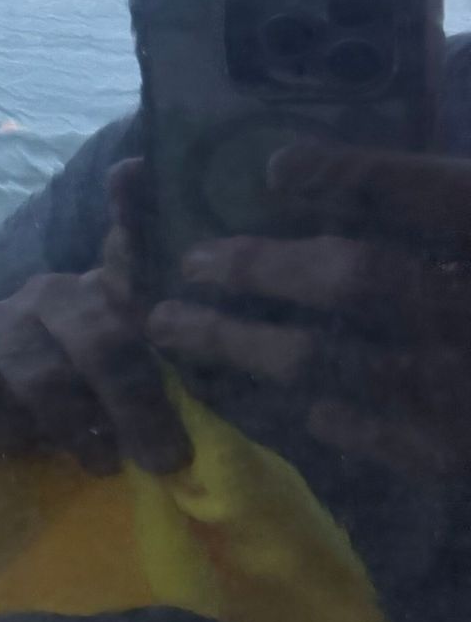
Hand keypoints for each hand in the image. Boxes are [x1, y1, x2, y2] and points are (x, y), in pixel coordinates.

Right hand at [0, 176, 190, 474]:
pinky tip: (20, 447)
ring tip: (100, 465)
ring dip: (78, 428)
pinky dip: (10, 433)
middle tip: (163, 458)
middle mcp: (44, 296)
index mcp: (92, 297)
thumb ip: (143, 381)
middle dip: (136, 402)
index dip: (133, 212)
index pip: (124, 249)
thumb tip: (186, 427)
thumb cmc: (39, 397)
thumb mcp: (97, 386)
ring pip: (44, 374)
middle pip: (98, 337)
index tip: (133, 174)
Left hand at [146, 142, 470, 475]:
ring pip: (338, 364)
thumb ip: (451, 208)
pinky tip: (294, 402)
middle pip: (358, 279)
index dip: (352, 178)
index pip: (428, 194)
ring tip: (180, 327)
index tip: (279, 167)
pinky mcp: (462, 454)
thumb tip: (339, 178)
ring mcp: (466, 388)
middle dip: (265, 267)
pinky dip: (327, 415)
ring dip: (249, 345)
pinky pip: (375, 433)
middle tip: (195, 261)